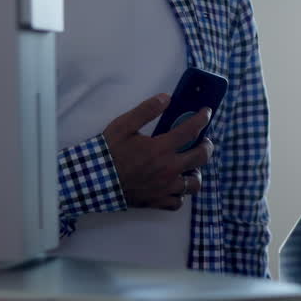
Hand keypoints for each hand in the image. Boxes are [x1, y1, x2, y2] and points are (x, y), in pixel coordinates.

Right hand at [102, 95, 214, 210]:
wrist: (93, 180)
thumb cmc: (107, 152)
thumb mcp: (123, 125)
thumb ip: (146, 110)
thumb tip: (167, 98)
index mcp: (161, 148)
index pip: (190, 131)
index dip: (202, 119)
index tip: (206, 112)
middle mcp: (169, 169)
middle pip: (201, 158)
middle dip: (207, 147)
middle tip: (203, 141)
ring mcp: (165, 188)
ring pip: (194, 184)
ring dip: (195, 173)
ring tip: (190, 166)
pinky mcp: (157, 202)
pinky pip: (178, 202)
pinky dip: (179, 194)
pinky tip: (174, 186)